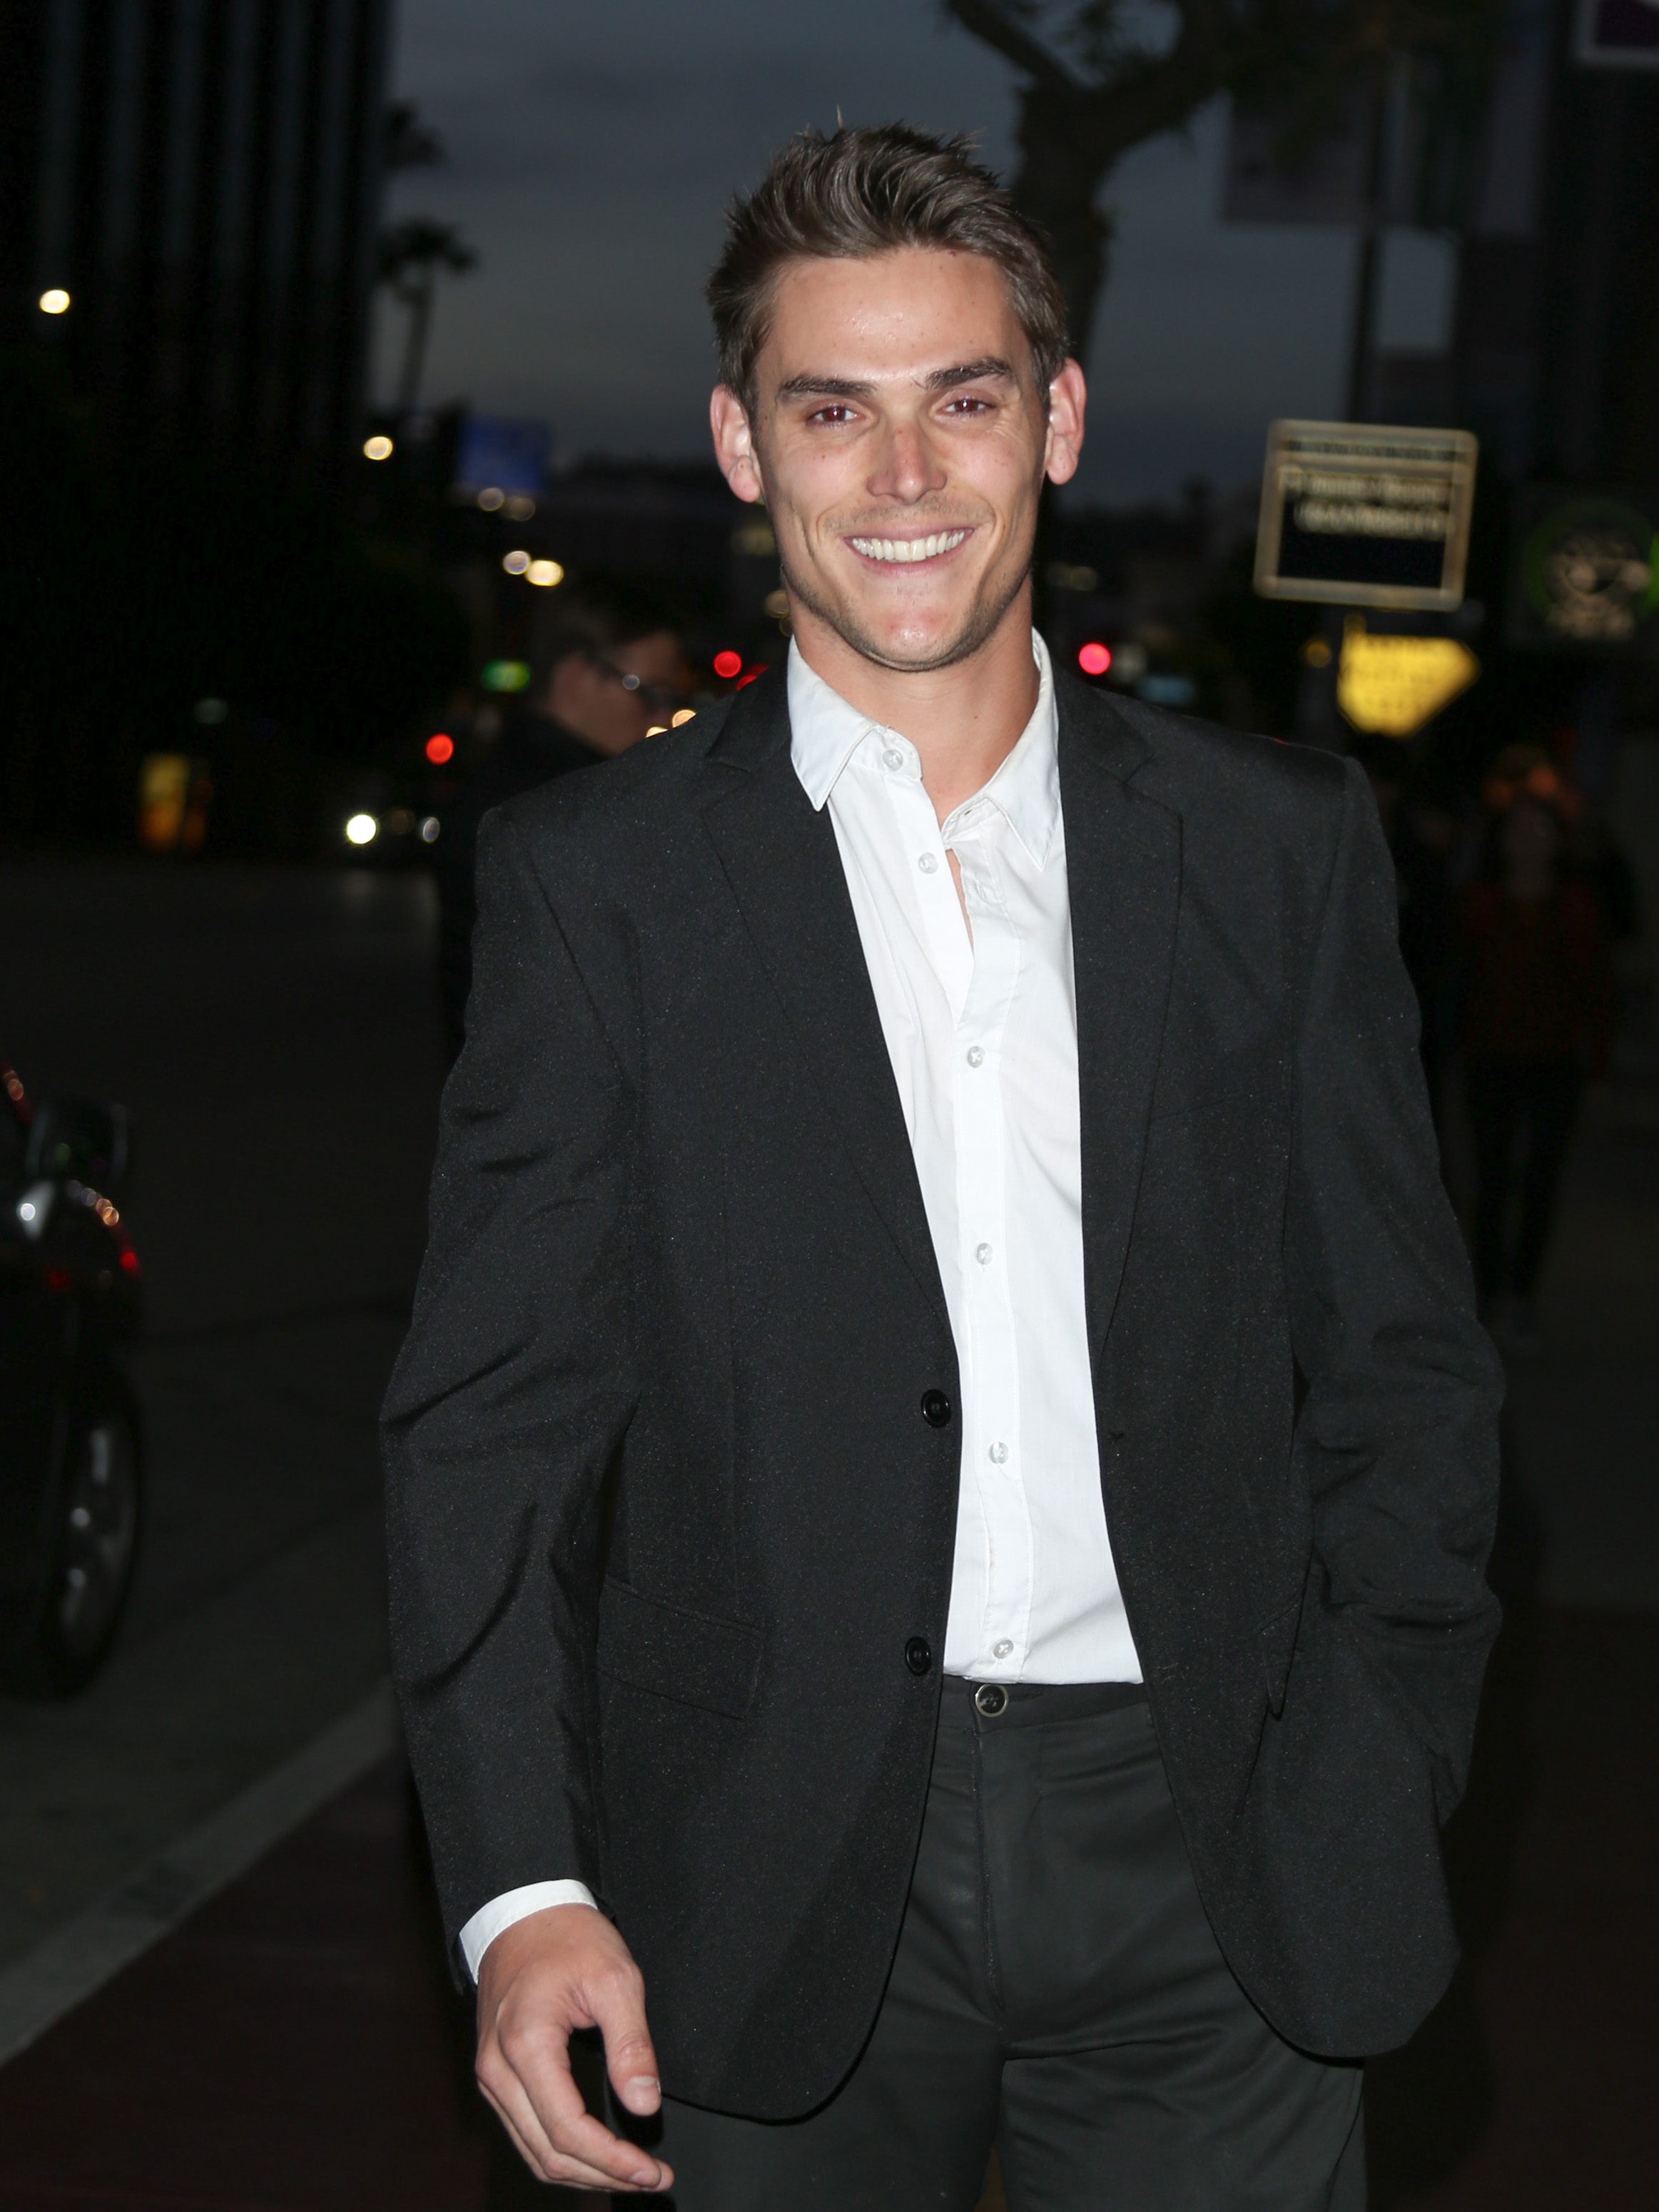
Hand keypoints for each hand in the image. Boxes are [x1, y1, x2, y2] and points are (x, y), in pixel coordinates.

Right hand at [475, 1903, 673, 2193]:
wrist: (524, 1910)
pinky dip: (561, 2152)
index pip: (568, 2131)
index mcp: (525, 2045)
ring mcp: (491, 2075)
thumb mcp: (615, 1978)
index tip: (652, 2170)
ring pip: (533, 2151)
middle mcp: (497, 2070)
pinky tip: (596, 2153)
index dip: (613, 2160)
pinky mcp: (496, 2075)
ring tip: (630, 2172)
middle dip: (603, 2176)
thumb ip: (631, 2044)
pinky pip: (525, 2131)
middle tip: (651, 2177)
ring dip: (583, 2172)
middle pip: (548, 2153)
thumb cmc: (568, 1937)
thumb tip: (644, 2104)